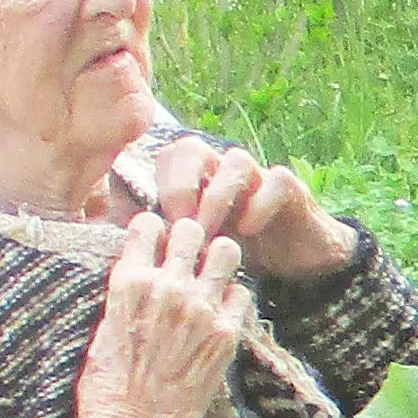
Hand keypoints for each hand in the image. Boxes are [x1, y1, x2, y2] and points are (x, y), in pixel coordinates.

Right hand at [75, 211, 254, 417]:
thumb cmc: (108, 388)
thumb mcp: (102, 329)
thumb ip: (125, 293)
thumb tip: (139, 269)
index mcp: (129, 283)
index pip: (147, 225)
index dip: (153, 232)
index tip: (155, 243)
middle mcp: (167, 287)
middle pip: (190, 230)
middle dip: (188, 239)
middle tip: (186, 257)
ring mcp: (200, 309)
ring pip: (226, 251)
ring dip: (218, 260)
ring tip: (210, 276)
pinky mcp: (226, 334)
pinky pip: (242, 293)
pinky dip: (233, 299)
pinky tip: (220, 313)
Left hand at [147, 135, 358, 284]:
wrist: (296, 269)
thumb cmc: (237, 257)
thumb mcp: (194, 251)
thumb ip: (161, 238)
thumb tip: (121, 232)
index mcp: (199, 181)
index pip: (168, 158)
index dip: (159, 185)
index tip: (159, 227)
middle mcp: (225, 172)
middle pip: (193, 148)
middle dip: (181, 183)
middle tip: (181, 223)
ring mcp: (259, 178)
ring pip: (235, 160)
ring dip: (218, 195)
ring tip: (212, 232)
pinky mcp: (291, 190)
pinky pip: (275, 180)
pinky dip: (259, 203)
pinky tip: (247, 231)